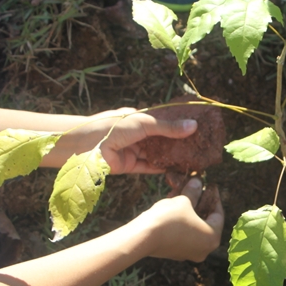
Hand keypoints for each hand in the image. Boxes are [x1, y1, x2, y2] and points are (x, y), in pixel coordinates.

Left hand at [83, 108, 198, 174]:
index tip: (195, 126)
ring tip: (192, 157)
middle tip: (198, 144)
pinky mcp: (130, 166)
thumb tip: (193, 126)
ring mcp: (133, 150)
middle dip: (177, 141)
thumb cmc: (112, 127)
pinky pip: (149, 167)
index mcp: (137, 118)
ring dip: (172, 155)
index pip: (161, 121)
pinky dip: (162, 167)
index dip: (177, 124)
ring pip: (157, 153)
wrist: (86, 147)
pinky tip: (178, 167)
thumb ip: (168, 127)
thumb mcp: (143, 123)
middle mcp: (136, 134)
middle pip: (161, 138)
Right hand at [137, 178, 224, 261]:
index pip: (218, 214)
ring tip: (182, 193)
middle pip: (205, 220)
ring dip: (188, 210)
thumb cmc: (169, 218)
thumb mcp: (184, 201)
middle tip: (197, 189)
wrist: (143, 237)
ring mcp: (189, 252)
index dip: (214, 196)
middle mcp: (204, 249)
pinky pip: (183, 232)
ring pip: (193, 226)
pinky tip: (173, 204)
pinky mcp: (175, 252)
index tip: (210, 185)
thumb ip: (194, 191)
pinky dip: (181, 219)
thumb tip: (198, 182)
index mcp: (212, 238)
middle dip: (199, 202)